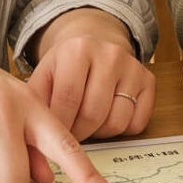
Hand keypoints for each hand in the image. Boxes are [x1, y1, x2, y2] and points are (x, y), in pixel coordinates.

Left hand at [29, 9, 156, 140]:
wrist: (95, 40)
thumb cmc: (66, 65)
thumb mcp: (44, 75)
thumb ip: (36, 103)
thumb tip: (34, 142)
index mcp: (78, 50)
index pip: (68, 100)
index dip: (60, 126)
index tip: (53, 136)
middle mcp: (109, 54)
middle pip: (93, 115)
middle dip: (78, 134)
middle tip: (70, 135)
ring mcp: (132, 67)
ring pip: (116, 122)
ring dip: (99, 133)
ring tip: (87, 124)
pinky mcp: (148, 81)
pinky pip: (137, 124)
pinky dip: (121, 129)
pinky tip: (108, 117)